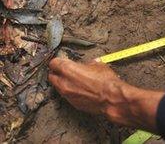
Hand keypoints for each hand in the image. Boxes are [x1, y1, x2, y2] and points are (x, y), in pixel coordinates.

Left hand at [48, 58, 164, 131]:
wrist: (111, 99)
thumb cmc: (106, 82)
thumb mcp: (99, 65)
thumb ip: (90, 64)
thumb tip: (91, 64)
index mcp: (68, 69)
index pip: (54, 63)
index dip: (59, 61)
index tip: (63, 61)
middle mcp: (64, 82)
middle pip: (52, 76)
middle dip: (58, 73)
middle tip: (66, 71)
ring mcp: (67, 95)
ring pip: (58, 87)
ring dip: (63, 83)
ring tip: (74, 81)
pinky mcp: (73, 104)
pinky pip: (67, 96)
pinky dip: (71, 92)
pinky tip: (81, 90)